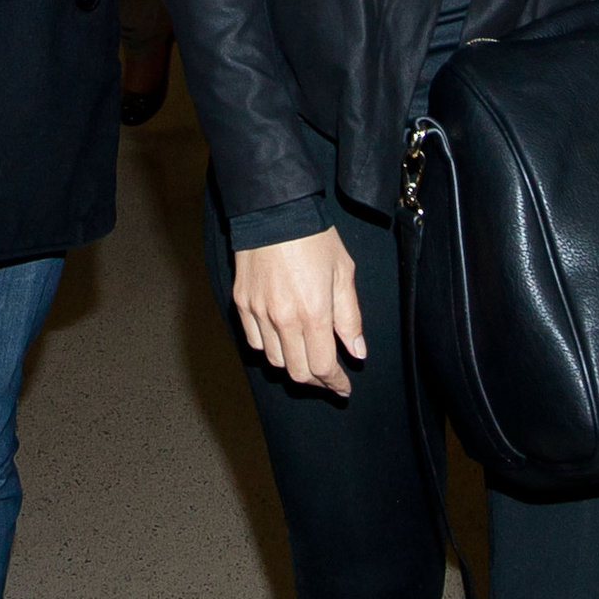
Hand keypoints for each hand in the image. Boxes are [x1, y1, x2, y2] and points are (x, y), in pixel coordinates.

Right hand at [233, 227, 365, 396]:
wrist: (275, 210)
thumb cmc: (315, 237)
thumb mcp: (343, 272)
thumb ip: (350, 316)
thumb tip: (356, 352)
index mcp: (313, 312)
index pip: (323, 366)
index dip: (335, 383)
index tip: (343, 388)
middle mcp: (283, 319)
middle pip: (297, 371)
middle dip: (316, 380)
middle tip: (328, 376)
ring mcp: (259, 313)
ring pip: (275, 360)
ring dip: (293, 364)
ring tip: (306, 355)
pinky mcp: (242, 304)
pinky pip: (255, 341)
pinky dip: (270, 347)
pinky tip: (282, 337)